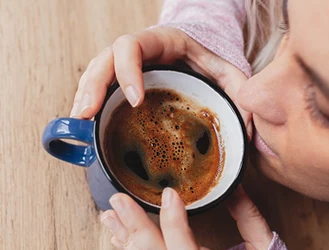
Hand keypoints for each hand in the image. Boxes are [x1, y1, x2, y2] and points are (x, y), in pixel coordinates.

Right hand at [70, 27, 251, 138]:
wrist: (201, 55)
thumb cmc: (211, 62)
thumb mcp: (229, 72)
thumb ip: (239, 92)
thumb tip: (249, 129)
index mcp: (162, 42)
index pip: (132, 46)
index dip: (127, 70)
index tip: (135, 100)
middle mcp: (138, 51)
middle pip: (104, 60)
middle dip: (92, 87)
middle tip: (86, 114)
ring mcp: (127, 66)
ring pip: (96, 73)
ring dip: (84, 96)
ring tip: (79, 122)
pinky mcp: (122, 81)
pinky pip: (99, 87)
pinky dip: (89, 103)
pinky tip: (85, 122)